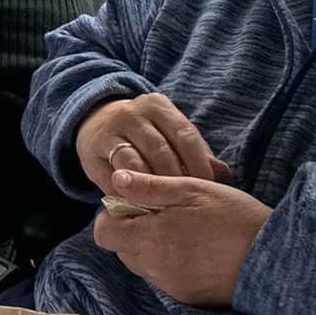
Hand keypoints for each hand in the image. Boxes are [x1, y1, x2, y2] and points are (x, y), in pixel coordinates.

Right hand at [76, 93, 227, 194]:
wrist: (96, 120)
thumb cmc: (144, 133)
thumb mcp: (167, 132)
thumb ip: (193, 151)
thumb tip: (222, 172)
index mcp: (158, 106)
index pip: (184, 135)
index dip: (198, 164)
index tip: (207, 188)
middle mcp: (133, 114)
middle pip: (161, 151)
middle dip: (176, 180)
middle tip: (186, 203)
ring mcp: (111, 131)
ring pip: (136, 165)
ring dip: (151, 190)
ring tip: (164, 207)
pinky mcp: (93, 151)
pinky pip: (114, 177)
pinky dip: (129, 193)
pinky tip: (140, 205)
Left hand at [92, 169, 270, 307]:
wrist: (274, 258)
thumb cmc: (233, 217)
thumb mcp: (192, 190)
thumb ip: (150, 187)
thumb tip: (117, 180)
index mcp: (149, 239)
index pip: (104, 232)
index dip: (115, 214)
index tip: (137, 202)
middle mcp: (153, 268)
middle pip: (123, 248)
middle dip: (134, 229)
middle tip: (165, 213)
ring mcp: (170, 286)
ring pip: (143, 264)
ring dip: (152, 246)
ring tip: (185, 230)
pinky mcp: (186, 298)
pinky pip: (164, 278)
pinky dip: (170, 263)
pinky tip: (196, 249)